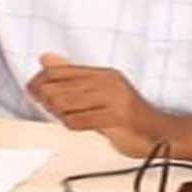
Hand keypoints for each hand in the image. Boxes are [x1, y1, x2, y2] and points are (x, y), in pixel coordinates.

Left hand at [27, 52, 179, 157]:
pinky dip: (71, 124)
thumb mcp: (99, 90)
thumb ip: (72, 75)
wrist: (159, 133)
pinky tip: (76, 124)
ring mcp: (112, 100)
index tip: (32, 90)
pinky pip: (79, 121)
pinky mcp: (116, 118)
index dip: (40, 80)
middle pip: (59, 88)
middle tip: (44, 106)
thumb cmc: (126, 114)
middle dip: (45, 99)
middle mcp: (107, 82)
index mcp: (102, 73)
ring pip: (66, 104)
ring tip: (63, 116)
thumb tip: (45, 57)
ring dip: (58, 113)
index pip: (60, 71)